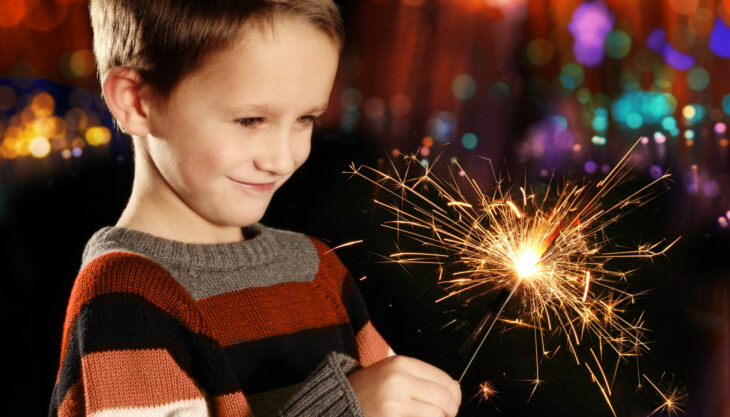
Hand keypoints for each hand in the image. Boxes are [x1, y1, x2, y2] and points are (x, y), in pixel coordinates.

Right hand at [347, 355, 461, 416]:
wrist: (336, 402)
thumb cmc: (368, 390)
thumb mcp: (391, 373)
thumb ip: (419, 378)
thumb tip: (454, 390)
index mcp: (401, 364)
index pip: (445, 380)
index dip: (454, 396)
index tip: (451, 404)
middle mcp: (399, 380)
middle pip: (446, 399)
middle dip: (450, 411)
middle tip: (444, 415)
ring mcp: (394, 402)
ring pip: (437, 415)